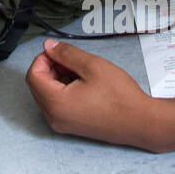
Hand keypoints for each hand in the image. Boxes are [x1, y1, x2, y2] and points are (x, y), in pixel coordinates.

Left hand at [25, 39, 158, 150]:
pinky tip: (83, 85)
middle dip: (51, 68)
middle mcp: (54, 117)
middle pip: (37, 85)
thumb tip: (48, 46)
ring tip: (81, 73)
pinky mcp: (71, 126)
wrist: (141, 122)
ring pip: (47, 94)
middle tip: (72, 61)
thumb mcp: (92, 65)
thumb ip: (65, 54)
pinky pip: (57, 104)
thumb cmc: (120, 97)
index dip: (44, 59)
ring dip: (58, 79)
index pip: (33, 75)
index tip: (59, 53)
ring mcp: (62, 124)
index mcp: (56, 103)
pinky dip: (64, 91)